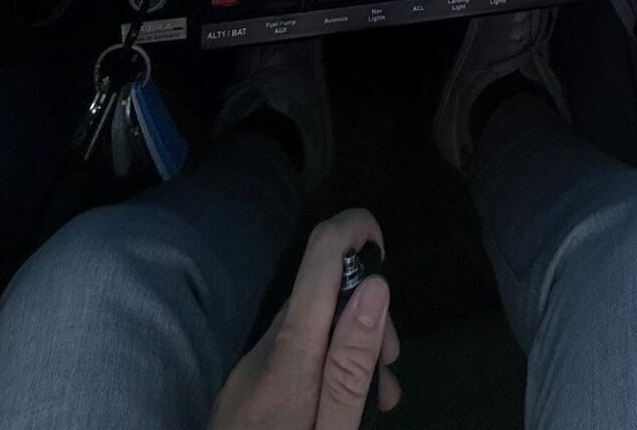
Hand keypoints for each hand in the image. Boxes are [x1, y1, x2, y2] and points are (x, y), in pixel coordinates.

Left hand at [209, 208, 400, 429]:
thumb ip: (352, 365)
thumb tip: (377, 285)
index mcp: (287, 358)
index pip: (318, 255)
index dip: (354, 229)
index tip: (385, 250)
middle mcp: (262, 352)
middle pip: (321, 295)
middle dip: (367, 315)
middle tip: (392, 372)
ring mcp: (248, 373)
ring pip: (310, 330)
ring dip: (350, 348)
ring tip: (378, 401)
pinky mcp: (244, 394)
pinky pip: (293, 358)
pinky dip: (325, 368)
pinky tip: (342, 408)